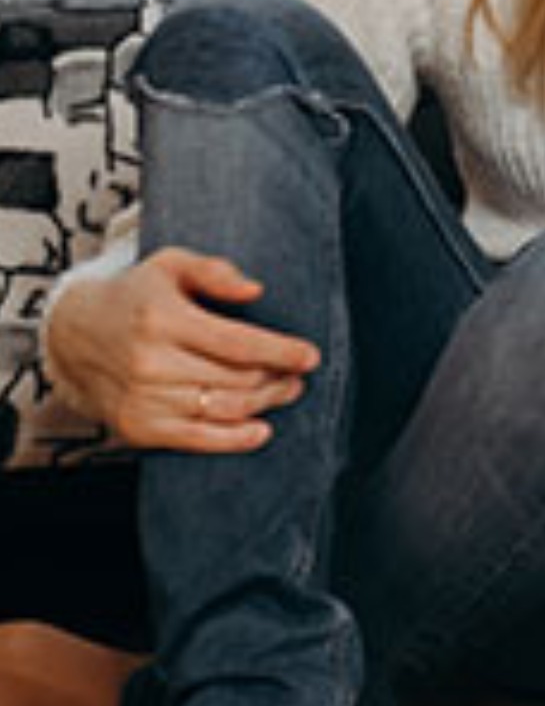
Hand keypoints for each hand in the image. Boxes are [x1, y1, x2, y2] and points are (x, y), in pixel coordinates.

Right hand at [42, 248, 319, 452]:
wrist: (73, 334)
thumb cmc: (136, 297)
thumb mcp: (170, 265)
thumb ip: (214, 271)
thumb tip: (256, 290)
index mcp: (162, 319)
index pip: (237, 343)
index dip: (281, 352)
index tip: (311, 356)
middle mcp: (150, 362)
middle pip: (237, 380)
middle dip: (278, 378)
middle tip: (297, 374)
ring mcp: (142, 398)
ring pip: (225, 409)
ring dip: (265, 404)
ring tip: (285, 391)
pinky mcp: (137, 427)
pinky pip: (197, 439)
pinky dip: (235, 439)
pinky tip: (262, 430)